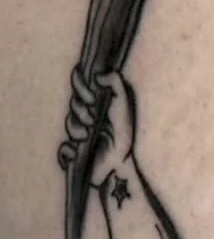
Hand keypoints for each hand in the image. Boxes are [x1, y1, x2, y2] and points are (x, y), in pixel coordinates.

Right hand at [58, 69, 135, 188]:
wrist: (123, 163)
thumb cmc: (124, 132)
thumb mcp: (125, 104)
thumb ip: (116, 83)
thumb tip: (98, 75)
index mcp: (96, 101)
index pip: (80, 83)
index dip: (80, 86)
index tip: (91, 97)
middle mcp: (85, 114)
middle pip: (74, 104)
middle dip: (81, 111)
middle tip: (93, 119)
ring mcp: (79, 132)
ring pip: (69, 124)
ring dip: (77, 129)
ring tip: (88, 136)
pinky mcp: (74, 153)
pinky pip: (63, 151)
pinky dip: (67, 152)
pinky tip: (76, 152)